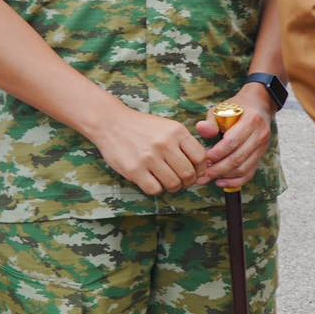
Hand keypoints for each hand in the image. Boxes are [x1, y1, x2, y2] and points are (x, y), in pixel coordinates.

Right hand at [93, 104, 208, 195]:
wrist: (111, 123)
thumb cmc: (143, 128)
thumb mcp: (168, 127)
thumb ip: (185, 144)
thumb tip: (203, 167)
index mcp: (177, 131)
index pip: (200, 157)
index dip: (200, 169)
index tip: (195, 172)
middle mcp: (164, 144)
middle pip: (188, 174)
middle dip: (187, 182)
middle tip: (181, 181)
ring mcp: (149, 157)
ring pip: (173, 184)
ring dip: (173, 187)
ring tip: (167, 181)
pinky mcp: (134, 170)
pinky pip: (155, 189)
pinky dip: (157, 189)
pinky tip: (152, 181)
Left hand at [195, 83, 274, 190]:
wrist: (258, 105)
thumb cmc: (237, 107)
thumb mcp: (222, 108)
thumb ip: (211, 120)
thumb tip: (201, 129)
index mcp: (251, 121)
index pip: (232, 142)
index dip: (216, 153)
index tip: (203, 159)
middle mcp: (260, 135)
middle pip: (238, 158)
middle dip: (217, 169)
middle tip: (201, 173)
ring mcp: (262, 147)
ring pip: (244, 168)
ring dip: (224, 176)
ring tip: (208, 177)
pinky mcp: (261, 155)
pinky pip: (249, 173)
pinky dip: (235, 181)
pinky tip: (221, 182)